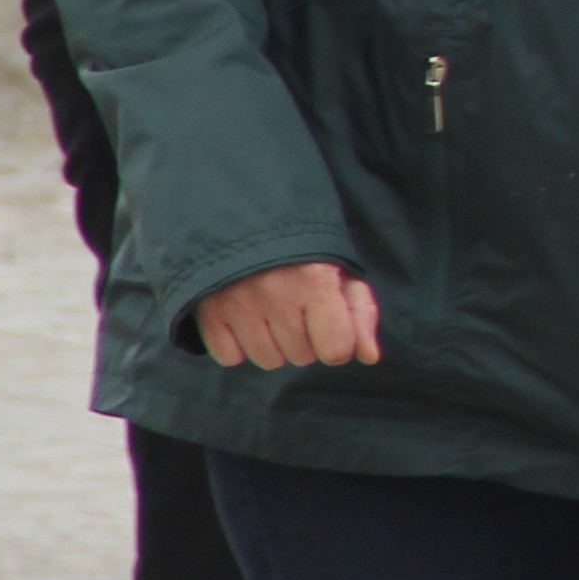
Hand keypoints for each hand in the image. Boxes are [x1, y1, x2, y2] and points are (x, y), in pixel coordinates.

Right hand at [197, 261, 380, 369]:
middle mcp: (275, 293)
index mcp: (315, 280)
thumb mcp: (341, 271)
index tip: (330, 326)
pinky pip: (230, 358)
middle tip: (297, 308)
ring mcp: (237, 303)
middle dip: (306, 339)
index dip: (337, 344)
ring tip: (271, 312)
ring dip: (274, 344)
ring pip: (268, 361)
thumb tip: (370, 357)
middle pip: (302, 357)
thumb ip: (361, 313)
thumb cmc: (303, 251)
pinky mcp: (208, 311)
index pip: (335, 350)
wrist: (245, 218)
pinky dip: (238, 346)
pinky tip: (245, 319)